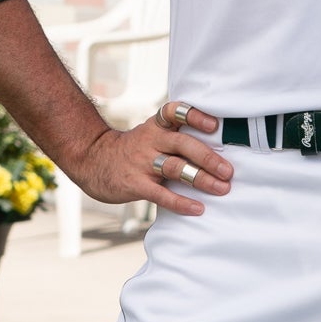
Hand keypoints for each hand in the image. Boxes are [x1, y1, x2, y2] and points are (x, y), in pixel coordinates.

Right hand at [69, 100, 233, 216]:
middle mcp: (151, 141)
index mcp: (157, 126)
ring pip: (176, 168)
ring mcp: (142, 163)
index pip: (174, 112)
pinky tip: (198, 208)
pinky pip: (161, 194)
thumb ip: (177, 135)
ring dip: (202, 179)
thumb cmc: (133, 148)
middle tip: (229, 171)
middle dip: (208, 157)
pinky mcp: (135, 184)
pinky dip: (181, 202)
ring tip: (222, 188)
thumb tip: (219, 145)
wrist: (91, 160)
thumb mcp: (151, 133)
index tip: (213, 125)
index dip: (194, 116)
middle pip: (183, 144)